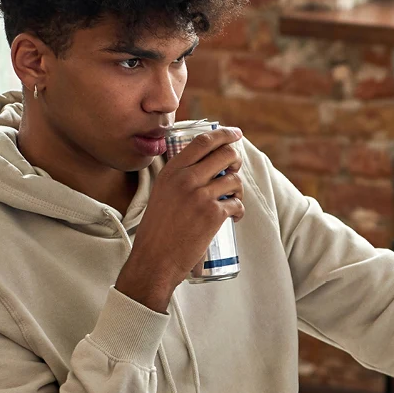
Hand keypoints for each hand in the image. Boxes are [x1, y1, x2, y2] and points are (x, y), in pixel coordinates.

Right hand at [116, 127, 245, 311]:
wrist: (155, 259)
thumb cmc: (158, 229)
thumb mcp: (162, 193)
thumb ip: (179, 177)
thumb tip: (206, 165)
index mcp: (172, 171)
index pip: (203, 141)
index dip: (224, 134)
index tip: (235, 133)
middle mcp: (186, 179)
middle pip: (226, 155)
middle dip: (236, 161)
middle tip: (234, 171)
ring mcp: (200, 196)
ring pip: (234, 180)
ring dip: (238, 190)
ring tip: (231, 201)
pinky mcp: (213, 214)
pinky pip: (237, 203)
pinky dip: (238, 210)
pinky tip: (232, 217)